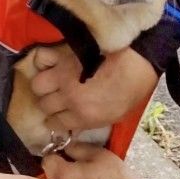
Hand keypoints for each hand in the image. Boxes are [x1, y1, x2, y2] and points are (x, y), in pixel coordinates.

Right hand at [31, 46, 157, 132]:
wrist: (141, 56)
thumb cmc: (135, 84)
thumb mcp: (118, 114)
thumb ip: (93, 121)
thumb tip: (76, 124)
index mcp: (85, 115)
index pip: (56, 124)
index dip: (56, 121)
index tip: (58, 116)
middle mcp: (69, 97)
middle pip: (45, 105)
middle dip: (50, 104)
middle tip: (57, 97)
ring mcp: (64, 75)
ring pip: (38, 85)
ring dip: (45, 85)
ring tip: (53, 81)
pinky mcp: (64, 54)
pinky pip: (41, 59)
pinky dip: (43, 61)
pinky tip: (51, 63)